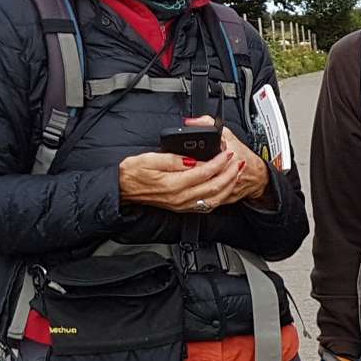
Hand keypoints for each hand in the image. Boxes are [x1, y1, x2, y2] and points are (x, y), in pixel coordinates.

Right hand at [116, 120, 265, 212]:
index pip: (204, 172)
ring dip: (229, 185)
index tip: (227, 152)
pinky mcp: (183, 207)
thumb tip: (192, 159)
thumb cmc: (132, 173)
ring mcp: (182, 205)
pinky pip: (207, 205)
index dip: (219, 162)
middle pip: (214, 187)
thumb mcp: (149, 159)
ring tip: (237, 172)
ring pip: (214, 198)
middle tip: (238, 161)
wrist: (122, 189)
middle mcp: (180, 198)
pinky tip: (225, 187)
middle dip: (230, 173)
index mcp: (173, 184)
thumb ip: (173, 159)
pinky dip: (220, 196)